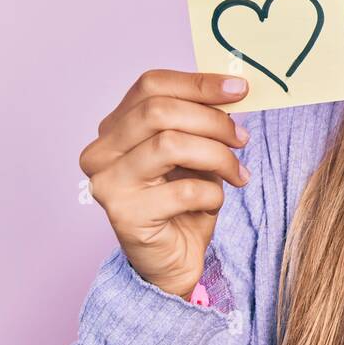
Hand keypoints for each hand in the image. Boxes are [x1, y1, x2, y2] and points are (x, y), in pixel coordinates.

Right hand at [79, 70, 251, 298]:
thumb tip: (234, 91)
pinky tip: (215, 203)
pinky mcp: (124, 215)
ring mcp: (107, 183)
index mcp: (115, 127)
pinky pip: (182, 190)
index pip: (151, 86)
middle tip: (242, 138)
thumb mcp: (196, 153)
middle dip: (212, 121)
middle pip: (159, 111)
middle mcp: (101, 151)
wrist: (173, 261)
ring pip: (169, 144)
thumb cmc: (184, 202)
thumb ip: (203, 122)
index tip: (240, 89)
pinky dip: (212, 194)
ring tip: (238, 173)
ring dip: (217, 156)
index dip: (198, 83)